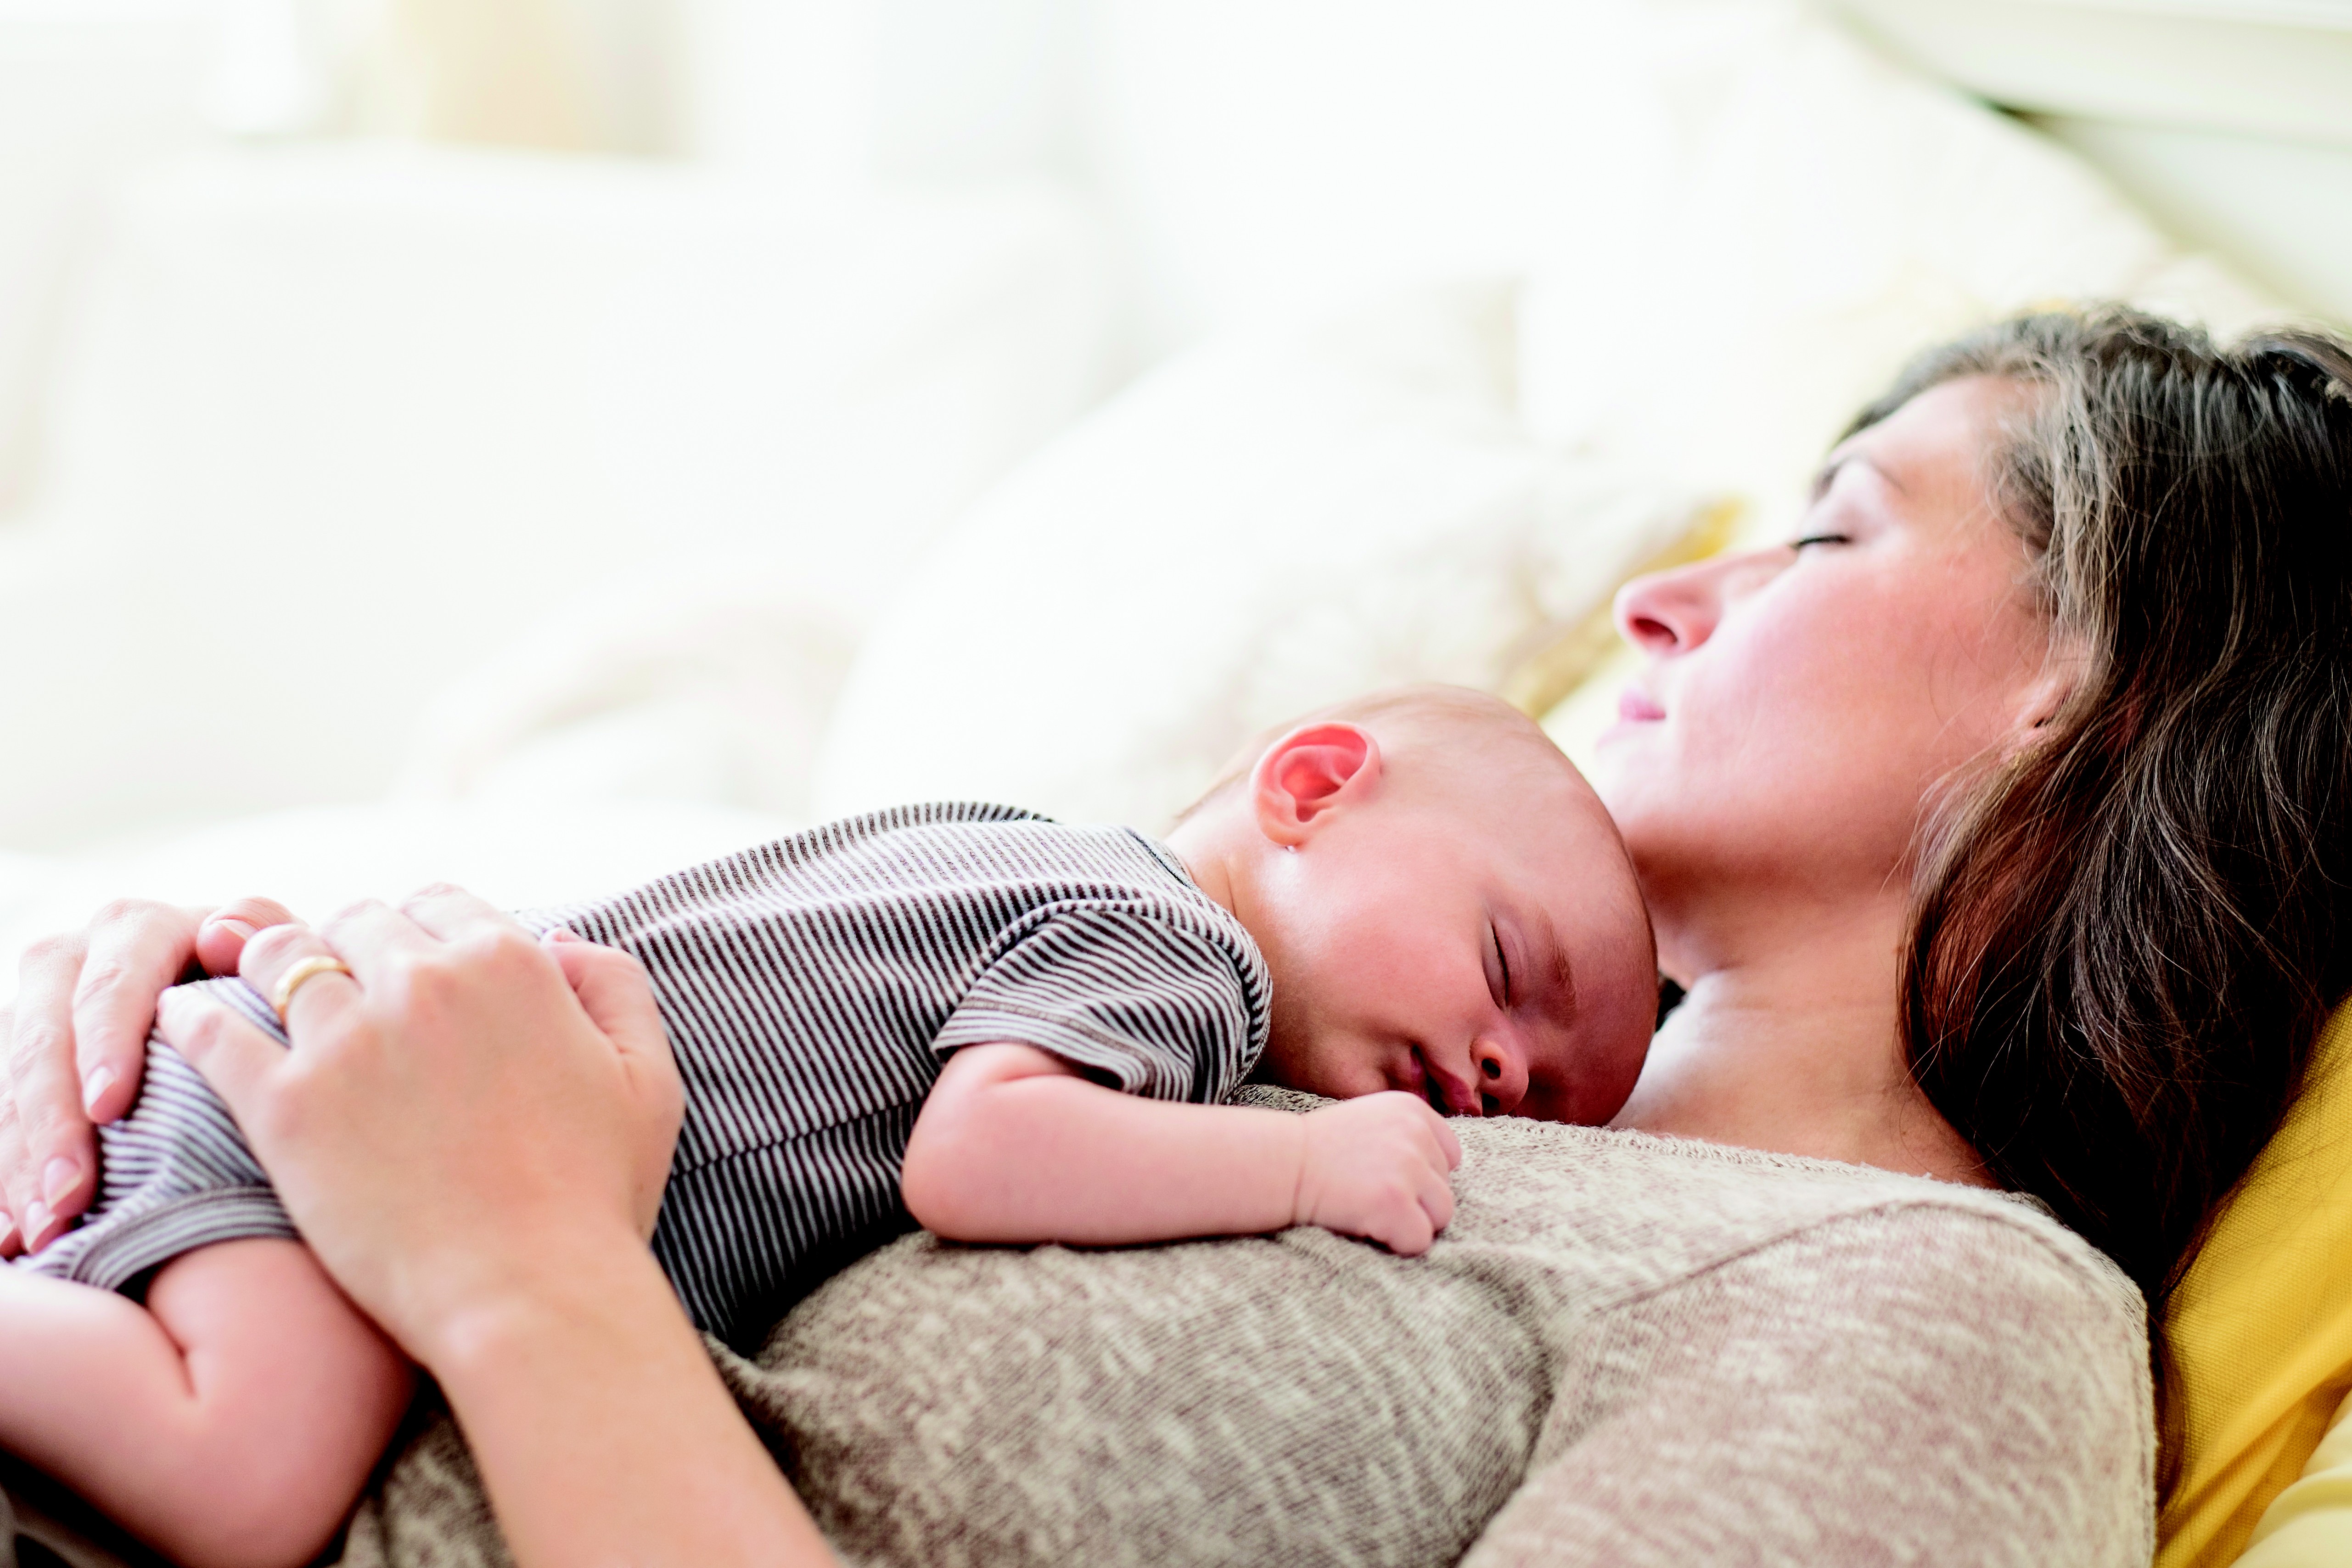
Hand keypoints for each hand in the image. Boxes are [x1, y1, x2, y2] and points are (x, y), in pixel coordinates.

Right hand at [0, 896, 293, 1255]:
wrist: (255, 1020)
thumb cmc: (278, 992)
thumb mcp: (279, 964)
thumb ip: (267, 939)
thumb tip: (223, 932)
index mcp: (143, 931)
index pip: (113, 980)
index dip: (106, 1039)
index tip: (110, 1106)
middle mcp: (80, 963)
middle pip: (46, 1036)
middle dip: (53, 1119)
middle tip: (72, 1196)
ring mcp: (44, 1014)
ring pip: (15, 1085)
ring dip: (26, 1161)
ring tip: (49, 1230)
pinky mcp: (27, 1065)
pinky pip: (7, 1121)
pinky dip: (15, 1176)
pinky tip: (21, 1233)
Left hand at [155, 886, 682, 1362]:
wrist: (530, 1296)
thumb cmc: (597, 1198)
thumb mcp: (647, 1077)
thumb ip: (613, 985)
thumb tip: (556, 939)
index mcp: (511, 964)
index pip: (438, 901)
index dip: (422, 931)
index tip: (409, 967)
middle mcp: (425, 982)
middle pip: (357, 920)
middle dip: (349, 946)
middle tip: (339, 987)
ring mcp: (348, 1040)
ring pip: (278, 956)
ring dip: (268, 966)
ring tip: (255, 993)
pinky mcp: (286, 1104)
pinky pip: (213, 1030)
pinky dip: (193, 1016)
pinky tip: (184, 1019)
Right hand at [1291, 1091, 1462, 1255]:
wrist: (1281, 1164)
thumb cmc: (1320, 1151)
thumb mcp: (1371, 1123)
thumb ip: (1407, 1138)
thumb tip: (1442, 1174)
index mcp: (1412, 1110)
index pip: (1449, 1156)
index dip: (1422, 1177)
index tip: (1385, 1179)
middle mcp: (1416, 1133)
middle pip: (1445, 1188)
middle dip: (1414, 1202)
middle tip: (1369, 1196)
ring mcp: (1407, 1167)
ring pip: (1441, 1216)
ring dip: (1410, 1223)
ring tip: (1371, 1212)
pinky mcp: (1395, 1201)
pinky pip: (1419, 1240)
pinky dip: (1396, 1244)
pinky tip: (1366, 1224)